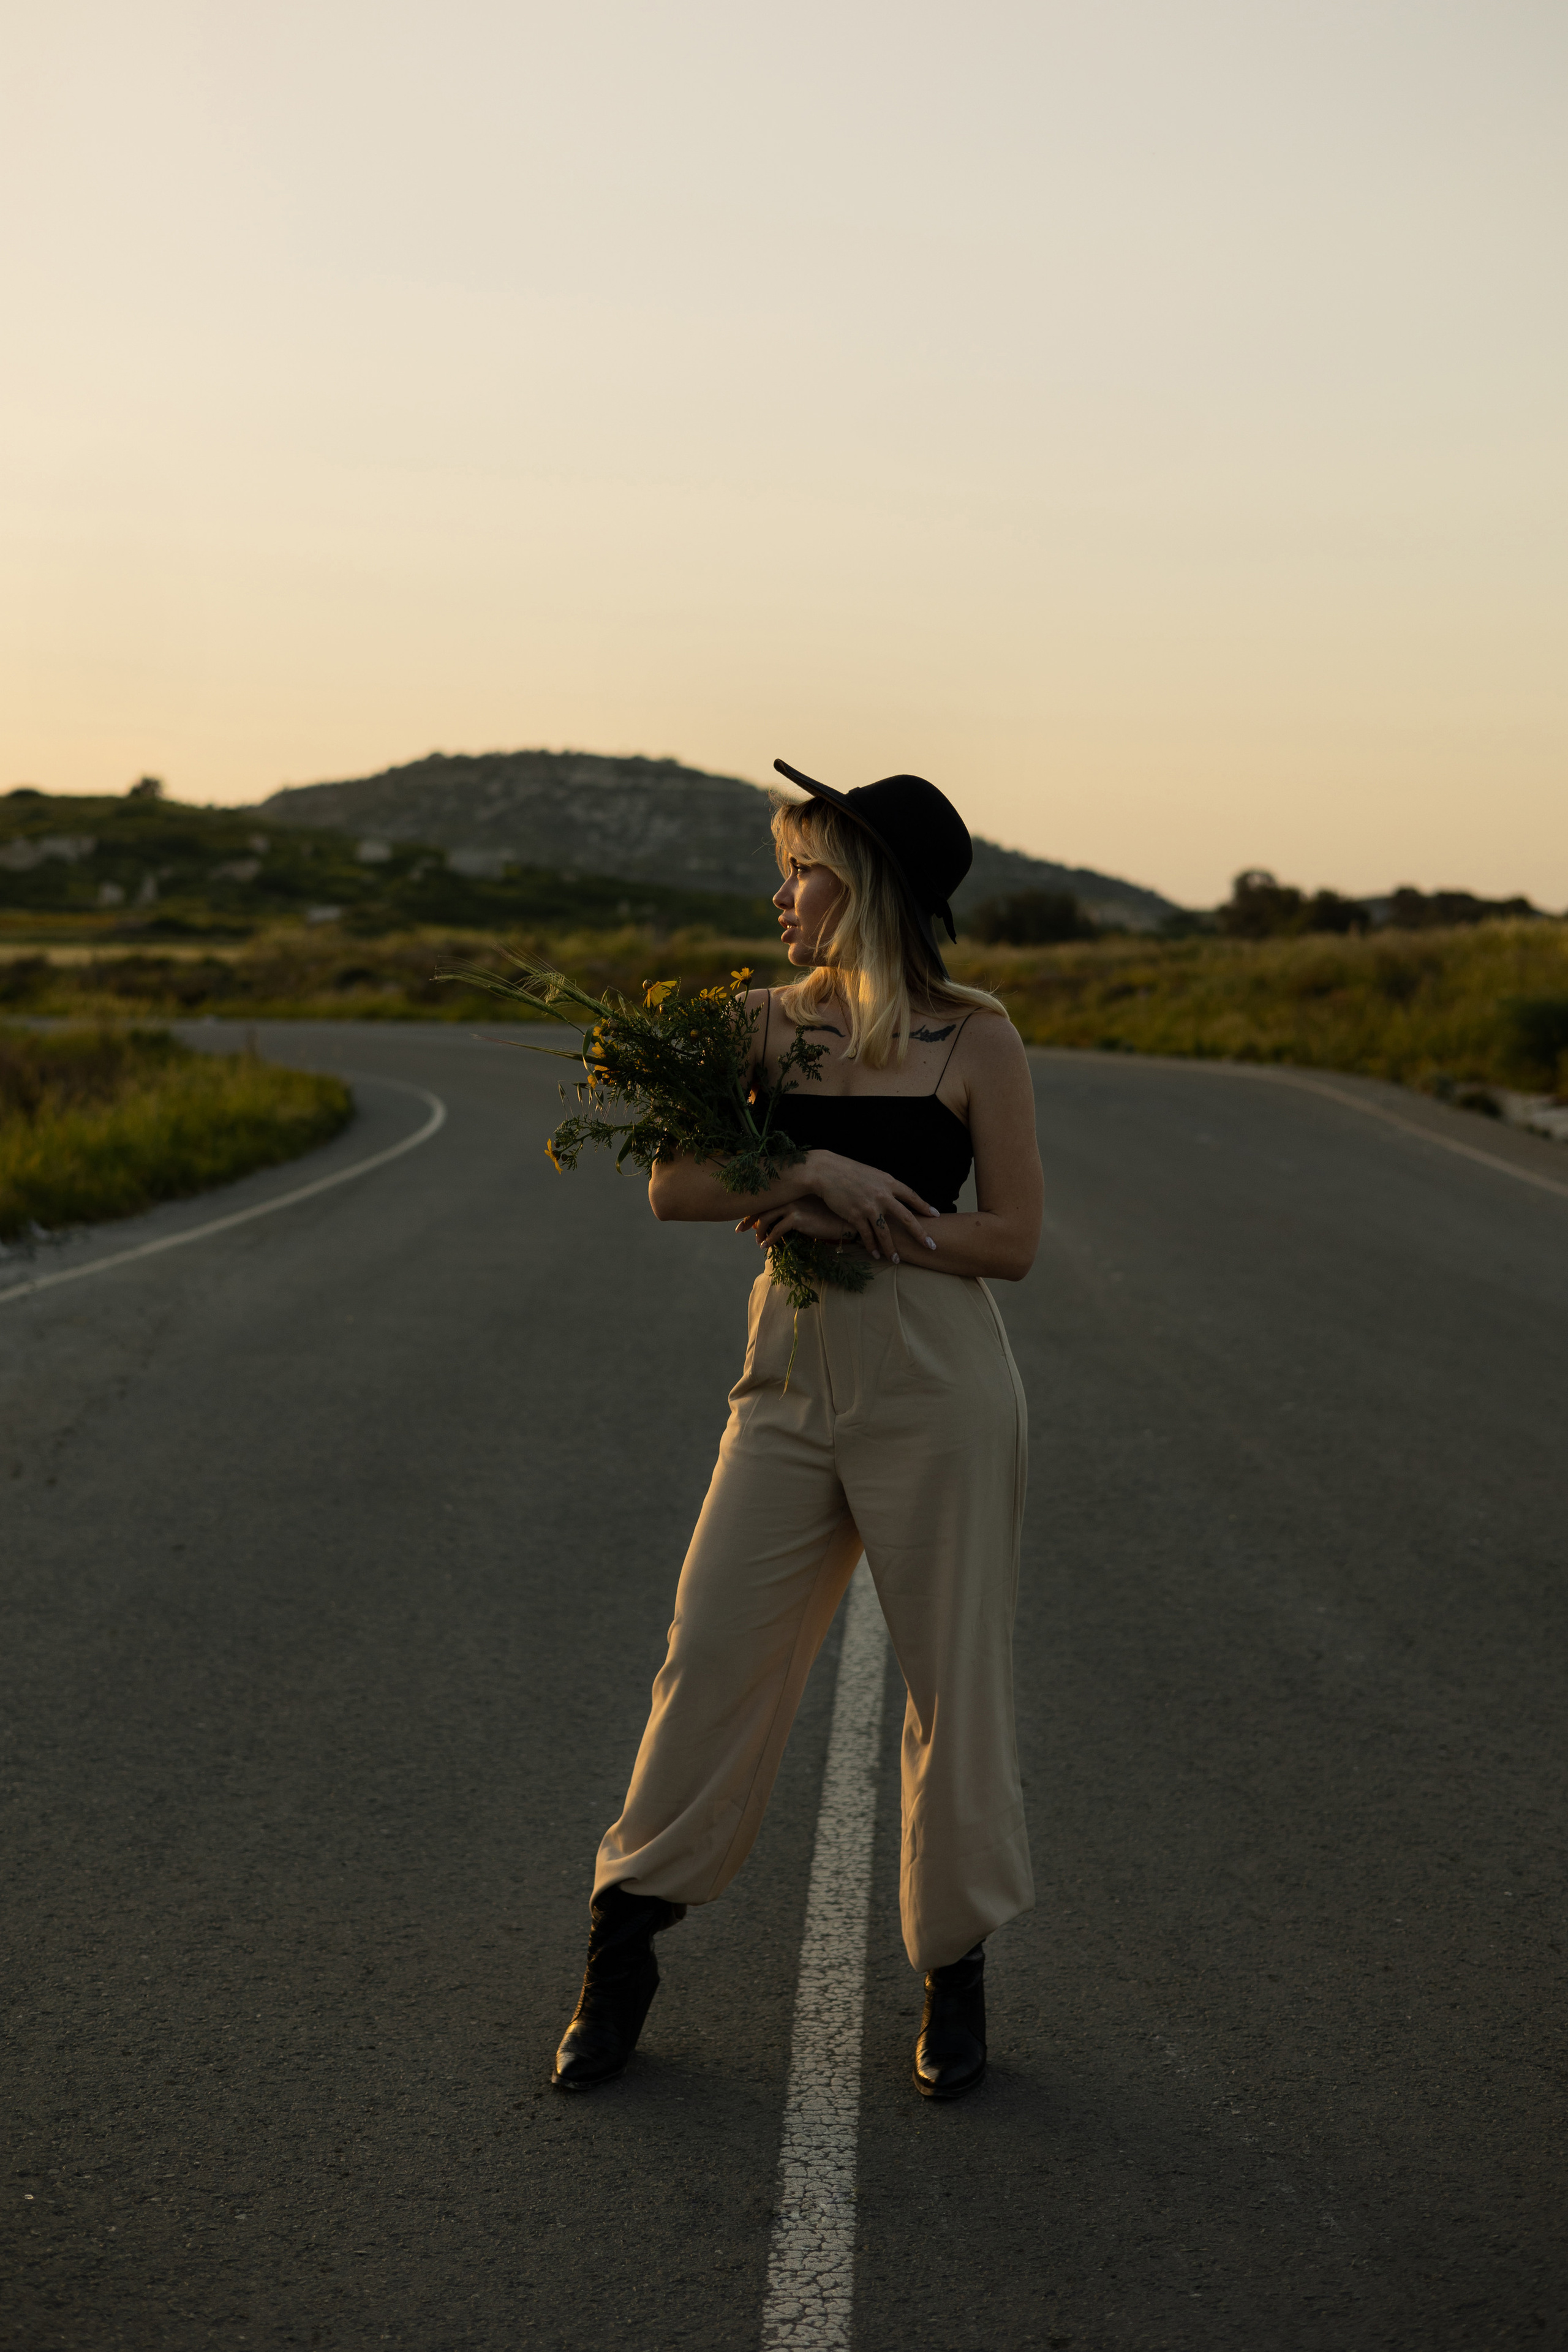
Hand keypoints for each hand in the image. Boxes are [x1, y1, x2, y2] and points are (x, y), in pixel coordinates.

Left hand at [736, 1194, 867, 1256]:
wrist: (846, 1220)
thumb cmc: (830, 1216)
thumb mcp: (810, 1210)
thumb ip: (795, 1211)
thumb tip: (780, 1222)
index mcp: (793, 1191)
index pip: (767, 1198)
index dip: (754, 1209)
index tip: (745, 1220)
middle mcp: (790, 1195)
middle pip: (762, 1207)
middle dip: (749, 1219)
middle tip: (740, 1230)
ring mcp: (793, 1205)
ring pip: (766, 1219)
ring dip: (759, 1232)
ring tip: (758, 1242)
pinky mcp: (798, 1218)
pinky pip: (777, 1230)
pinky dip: (768, 1240)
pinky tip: (765, 1247)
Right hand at [801, 1150, 940, 1260]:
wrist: (826, 1171)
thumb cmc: (848, 1171)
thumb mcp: (873, 1174)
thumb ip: (885, 1186)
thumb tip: (895, 1197)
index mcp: (889, 1182)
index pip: (912, 1196)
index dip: (924, 1206)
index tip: (936, 1215)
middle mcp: (882, 1195)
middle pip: (906, 1218)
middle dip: (920, 1234)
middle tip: (931, 1246)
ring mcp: (869, 1206)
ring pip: (885, 1232)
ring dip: (891, 1248)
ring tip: (896, 1260)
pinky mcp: (855, 1215)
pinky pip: (866, 1235)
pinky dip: (871, 1246)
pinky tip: (875, 1254)